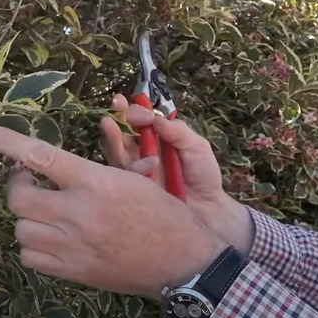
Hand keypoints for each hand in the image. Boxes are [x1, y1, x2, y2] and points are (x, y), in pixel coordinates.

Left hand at [0, 124, 227, 296]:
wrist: (183, 262)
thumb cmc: (163, 213)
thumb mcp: (136, 179)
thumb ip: (97, 166)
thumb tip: (70, 152)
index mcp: (95, 181)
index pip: (39, 155)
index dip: (5, 142)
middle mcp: (78, 213)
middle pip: (18, 198)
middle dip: (18, 186)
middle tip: (28, 181)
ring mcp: (72, 246)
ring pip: (20, 228)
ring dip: (27, 217)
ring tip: (45, 212)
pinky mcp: (73, 272)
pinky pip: (30, 256)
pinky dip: (33, 245)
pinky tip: (50, 238)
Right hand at [100, 94, 253, 254]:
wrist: (209, 212)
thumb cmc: (204, 177)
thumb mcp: (197, 148)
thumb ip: (179, 131)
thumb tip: (155, 119)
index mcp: (157, 141)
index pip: (140, 122)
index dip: (137, 112)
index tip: (141, 111)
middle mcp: (142, 154)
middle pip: (122, 133)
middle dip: (116, 117)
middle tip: (114, 104)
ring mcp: (135, 174)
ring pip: (116, 152)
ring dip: (112, 137)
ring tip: (109, 124)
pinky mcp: (132, 192)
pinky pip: (124, 177)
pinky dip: (134, 167)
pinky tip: (150, 164)